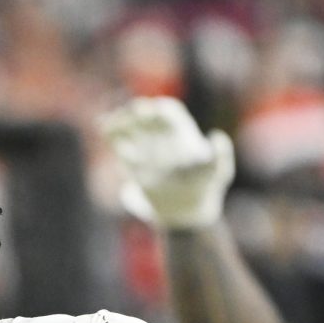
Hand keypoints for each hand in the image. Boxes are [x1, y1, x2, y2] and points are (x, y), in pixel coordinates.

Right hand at [99, 97, 235, 230]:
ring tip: (111, 122)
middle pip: (147, 117)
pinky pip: (120, 143)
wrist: (187, 212)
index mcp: (183, 133)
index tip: (153, 112)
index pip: (170, 113)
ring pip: (131, 128)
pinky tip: (102, 126)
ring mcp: (147, 148)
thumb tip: (217, 136)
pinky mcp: (133, 163)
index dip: (160, 110)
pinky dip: (111, 133)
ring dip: (121, 121)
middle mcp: (163, 137)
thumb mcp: (219, 173)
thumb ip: (221, 155)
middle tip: (132, 114)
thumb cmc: (206, 190)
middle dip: (139, 113)